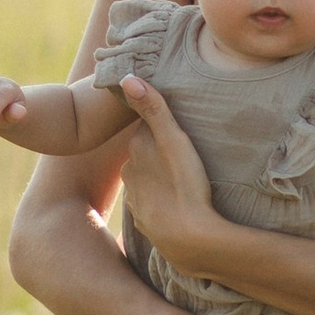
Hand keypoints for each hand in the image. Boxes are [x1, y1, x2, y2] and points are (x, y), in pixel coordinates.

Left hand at [115, 75, 220, 265]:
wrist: (188, 238)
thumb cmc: (185, 184)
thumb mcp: (174, 140)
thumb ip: (153, 108)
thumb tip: (126, 76)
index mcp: (136, 151)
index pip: (145, 129)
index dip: (159, 126)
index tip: (176, 125)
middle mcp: (130, 174)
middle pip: (144, 154)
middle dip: (157, 151)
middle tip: (183, 151)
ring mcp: (137, 201)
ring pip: (147, 180)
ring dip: (159, 177)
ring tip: (182, 178)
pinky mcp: (146, 222)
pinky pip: (153, 203)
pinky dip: (162, 200)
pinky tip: (177, 202)